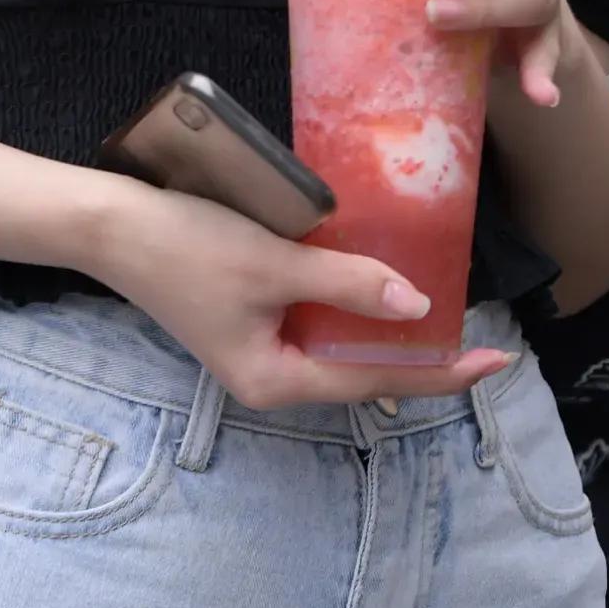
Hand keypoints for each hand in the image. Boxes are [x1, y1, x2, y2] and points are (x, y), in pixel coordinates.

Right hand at [79, 177, 507, 412]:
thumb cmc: (187, 246)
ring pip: (341, 348)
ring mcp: (260, 352)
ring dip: (387, 331)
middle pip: (363, 372)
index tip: (495, 359)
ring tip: (443, 311)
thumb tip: (419, 305)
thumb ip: (348, 285)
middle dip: (419, 356)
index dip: (441, 371)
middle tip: (479, 334)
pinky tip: (380, 285)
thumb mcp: (276, 263)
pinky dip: (351, 309)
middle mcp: (271, 378)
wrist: (112, 226)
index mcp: (278, 381)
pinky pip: (318, 325)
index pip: (377, 381)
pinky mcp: (252, 322)